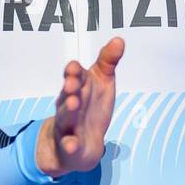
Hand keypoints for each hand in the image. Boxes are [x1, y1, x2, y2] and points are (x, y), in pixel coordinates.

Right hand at [35, 37, 124, 177]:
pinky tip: (71, 144)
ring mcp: (68, 126)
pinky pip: (69, 145)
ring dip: (69, 109)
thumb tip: (118, 40)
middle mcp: (69, 104)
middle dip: (70, 88)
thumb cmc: (90, 106)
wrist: (79, 143)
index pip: (74, 76)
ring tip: (73, 103)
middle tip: (72, 83)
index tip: (75, 66)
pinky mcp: (70, 145)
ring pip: (66, 117)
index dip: (74, 71)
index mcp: (77, 88)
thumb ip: (108, 62)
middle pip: (68, 94)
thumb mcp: (102, 82)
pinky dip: (69, 144)